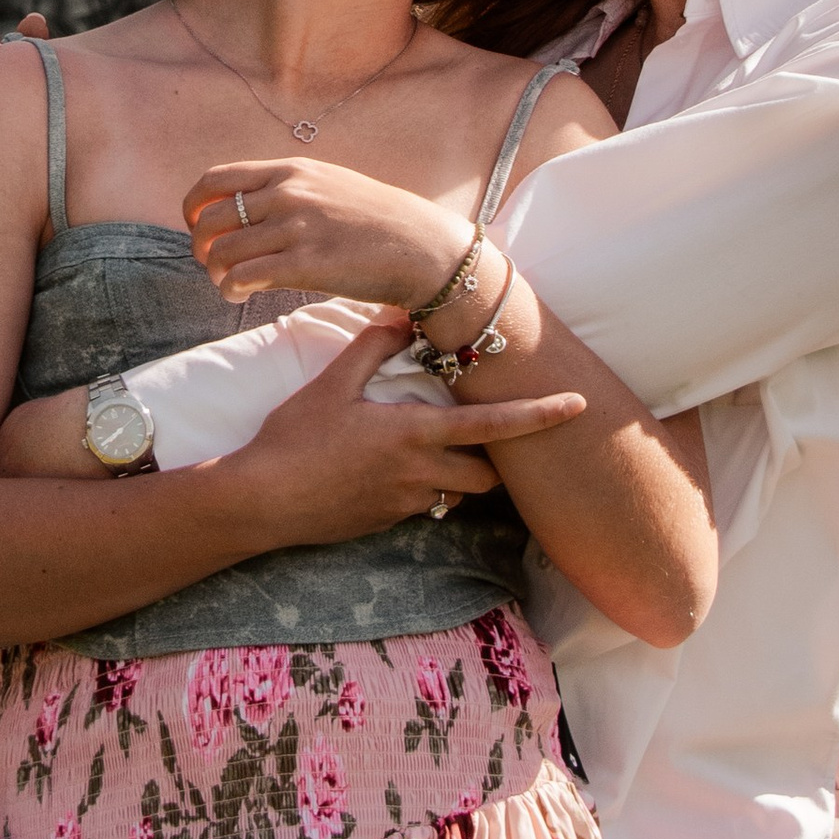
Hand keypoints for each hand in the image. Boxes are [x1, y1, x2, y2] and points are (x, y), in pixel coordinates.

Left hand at [183, 157, 474, 312]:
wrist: (422, 247)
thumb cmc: (378, 221)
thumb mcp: (330, 185)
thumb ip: (290, 189)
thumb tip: (249, 206)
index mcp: (292, 170)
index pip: (217, 179)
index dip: (194, 205)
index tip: (196, 224)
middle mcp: (289, 194)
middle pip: (212, 218)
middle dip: (200, 244)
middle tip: (211, 261)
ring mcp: (296, 228)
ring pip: (222, 251)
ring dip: (215, 272)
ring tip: (228, 284)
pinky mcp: (305, 265)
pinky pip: (243, 277)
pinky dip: (230, 288)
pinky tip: (239, 294)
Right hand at [226, 314, 585, 544]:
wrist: (261, 501)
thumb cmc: (294, 438)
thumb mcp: (332, 384)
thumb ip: (373, 348)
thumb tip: (401, 315)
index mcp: (415, 433)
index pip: (495, 426)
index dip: (541, 416)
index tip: (577, 406)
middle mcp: (420, 473)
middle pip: (488, 473)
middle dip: (495, 457)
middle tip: (487, 430)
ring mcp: (405, 504)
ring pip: (457, 491)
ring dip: (460, 471)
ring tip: (436, 446)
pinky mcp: (386, 522)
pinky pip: (424, 505)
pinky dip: (424, 485)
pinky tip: (390, 469)